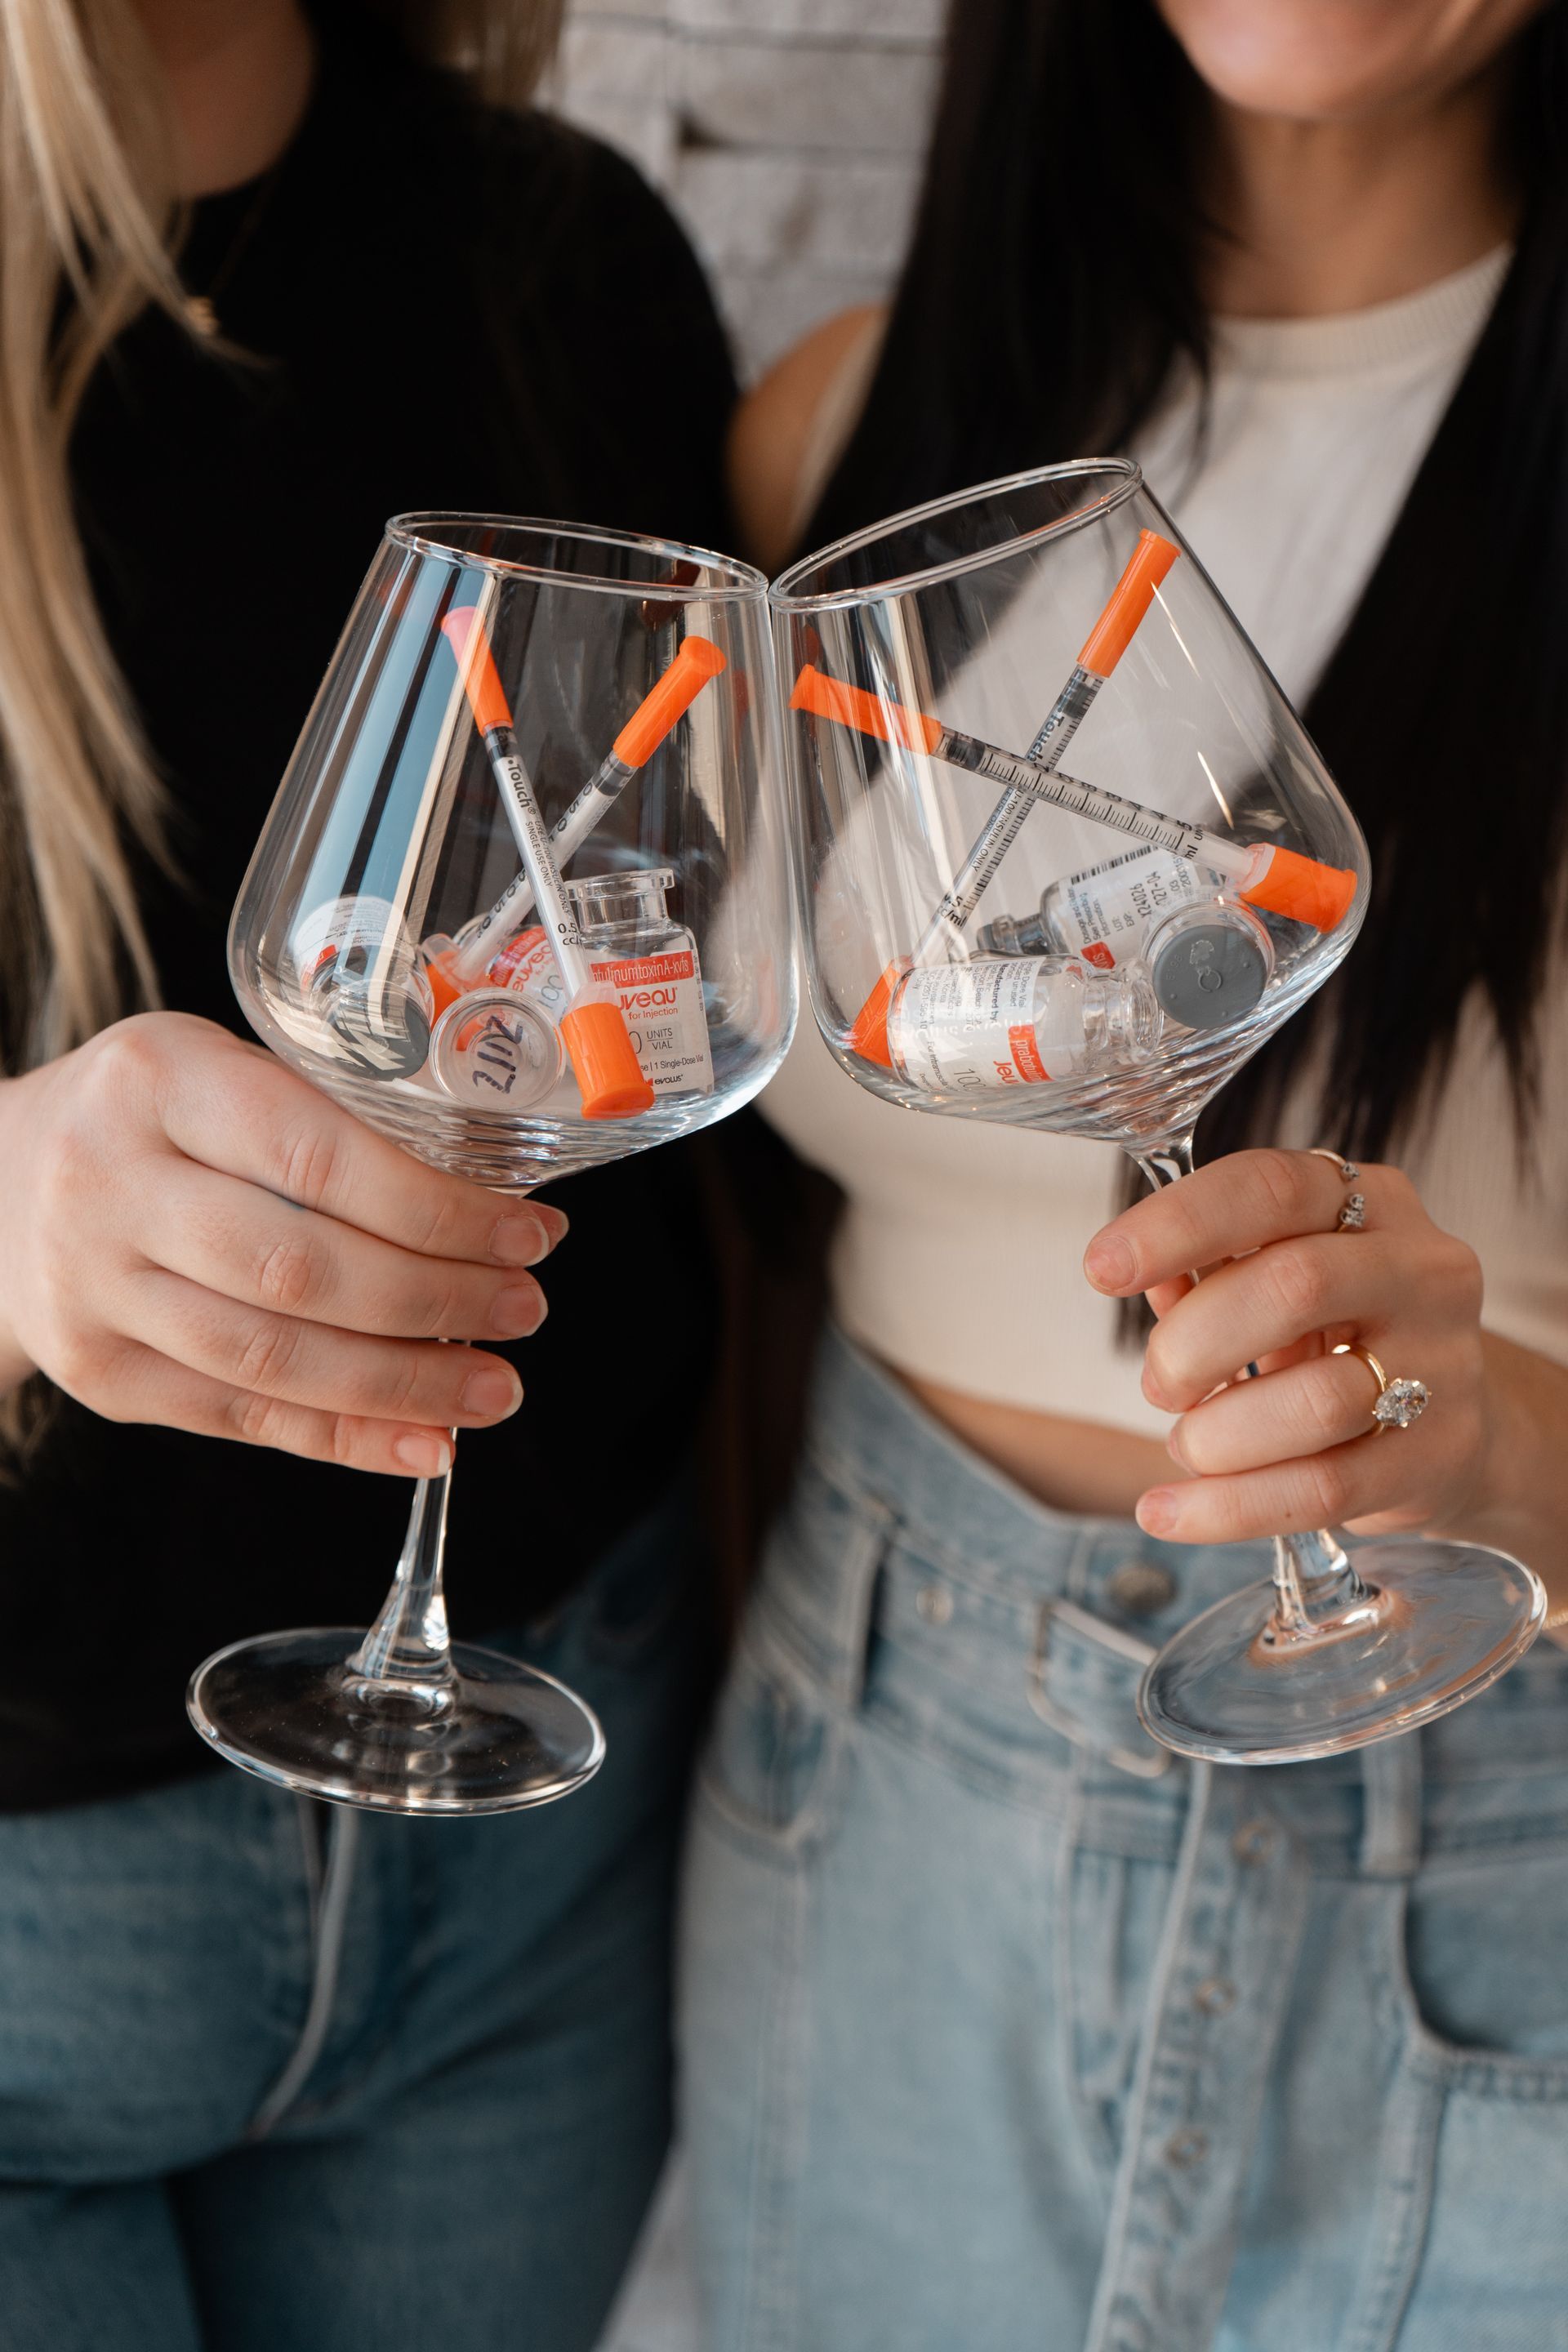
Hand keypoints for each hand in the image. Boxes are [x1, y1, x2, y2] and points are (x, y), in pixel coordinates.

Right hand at [0, 1012, 567, 1476]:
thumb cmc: (149, 1119)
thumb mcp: (216, 1069)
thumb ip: (327, 1120)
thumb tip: (496, 1204)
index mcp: (157, 1079)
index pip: (318, 1155)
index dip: (437, 1208)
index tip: (529, 1232)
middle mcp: (109, 1183)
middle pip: (300, 1268)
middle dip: (437, 1300)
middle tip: (525, 1309)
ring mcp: (92, 1288)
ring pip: (273, 1359)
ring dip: (405, 1384)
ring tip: (496, 1388)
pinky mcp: (98, 1373)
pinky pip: (242, 1419)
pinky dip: (346, 1438)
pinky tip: (425, 1441)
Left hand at [1083, 1148, 1490, 1545]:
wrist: (1449, 1428)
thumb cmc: (1337, 1336)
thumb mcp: (1275, 1282)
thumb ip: (1207, 1273)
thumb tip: (1144, 1280)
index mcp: (1372, 1203)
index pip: (1270, 1188)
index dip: (1177, 1224)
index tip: (1102, 1268)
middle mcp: (1422, 1272)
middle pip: (1295, 1287)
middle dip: (1194, 1342)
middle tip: (1160, 1383)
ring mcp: (1443, 1367)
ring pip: (1317, 1399)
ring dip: (1217, 1433)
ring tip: (1190, 1443)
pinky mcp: (1440, 1459)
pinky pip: (1323, 1489)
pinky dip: (1228, 1507)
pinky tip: (1169, 1511)